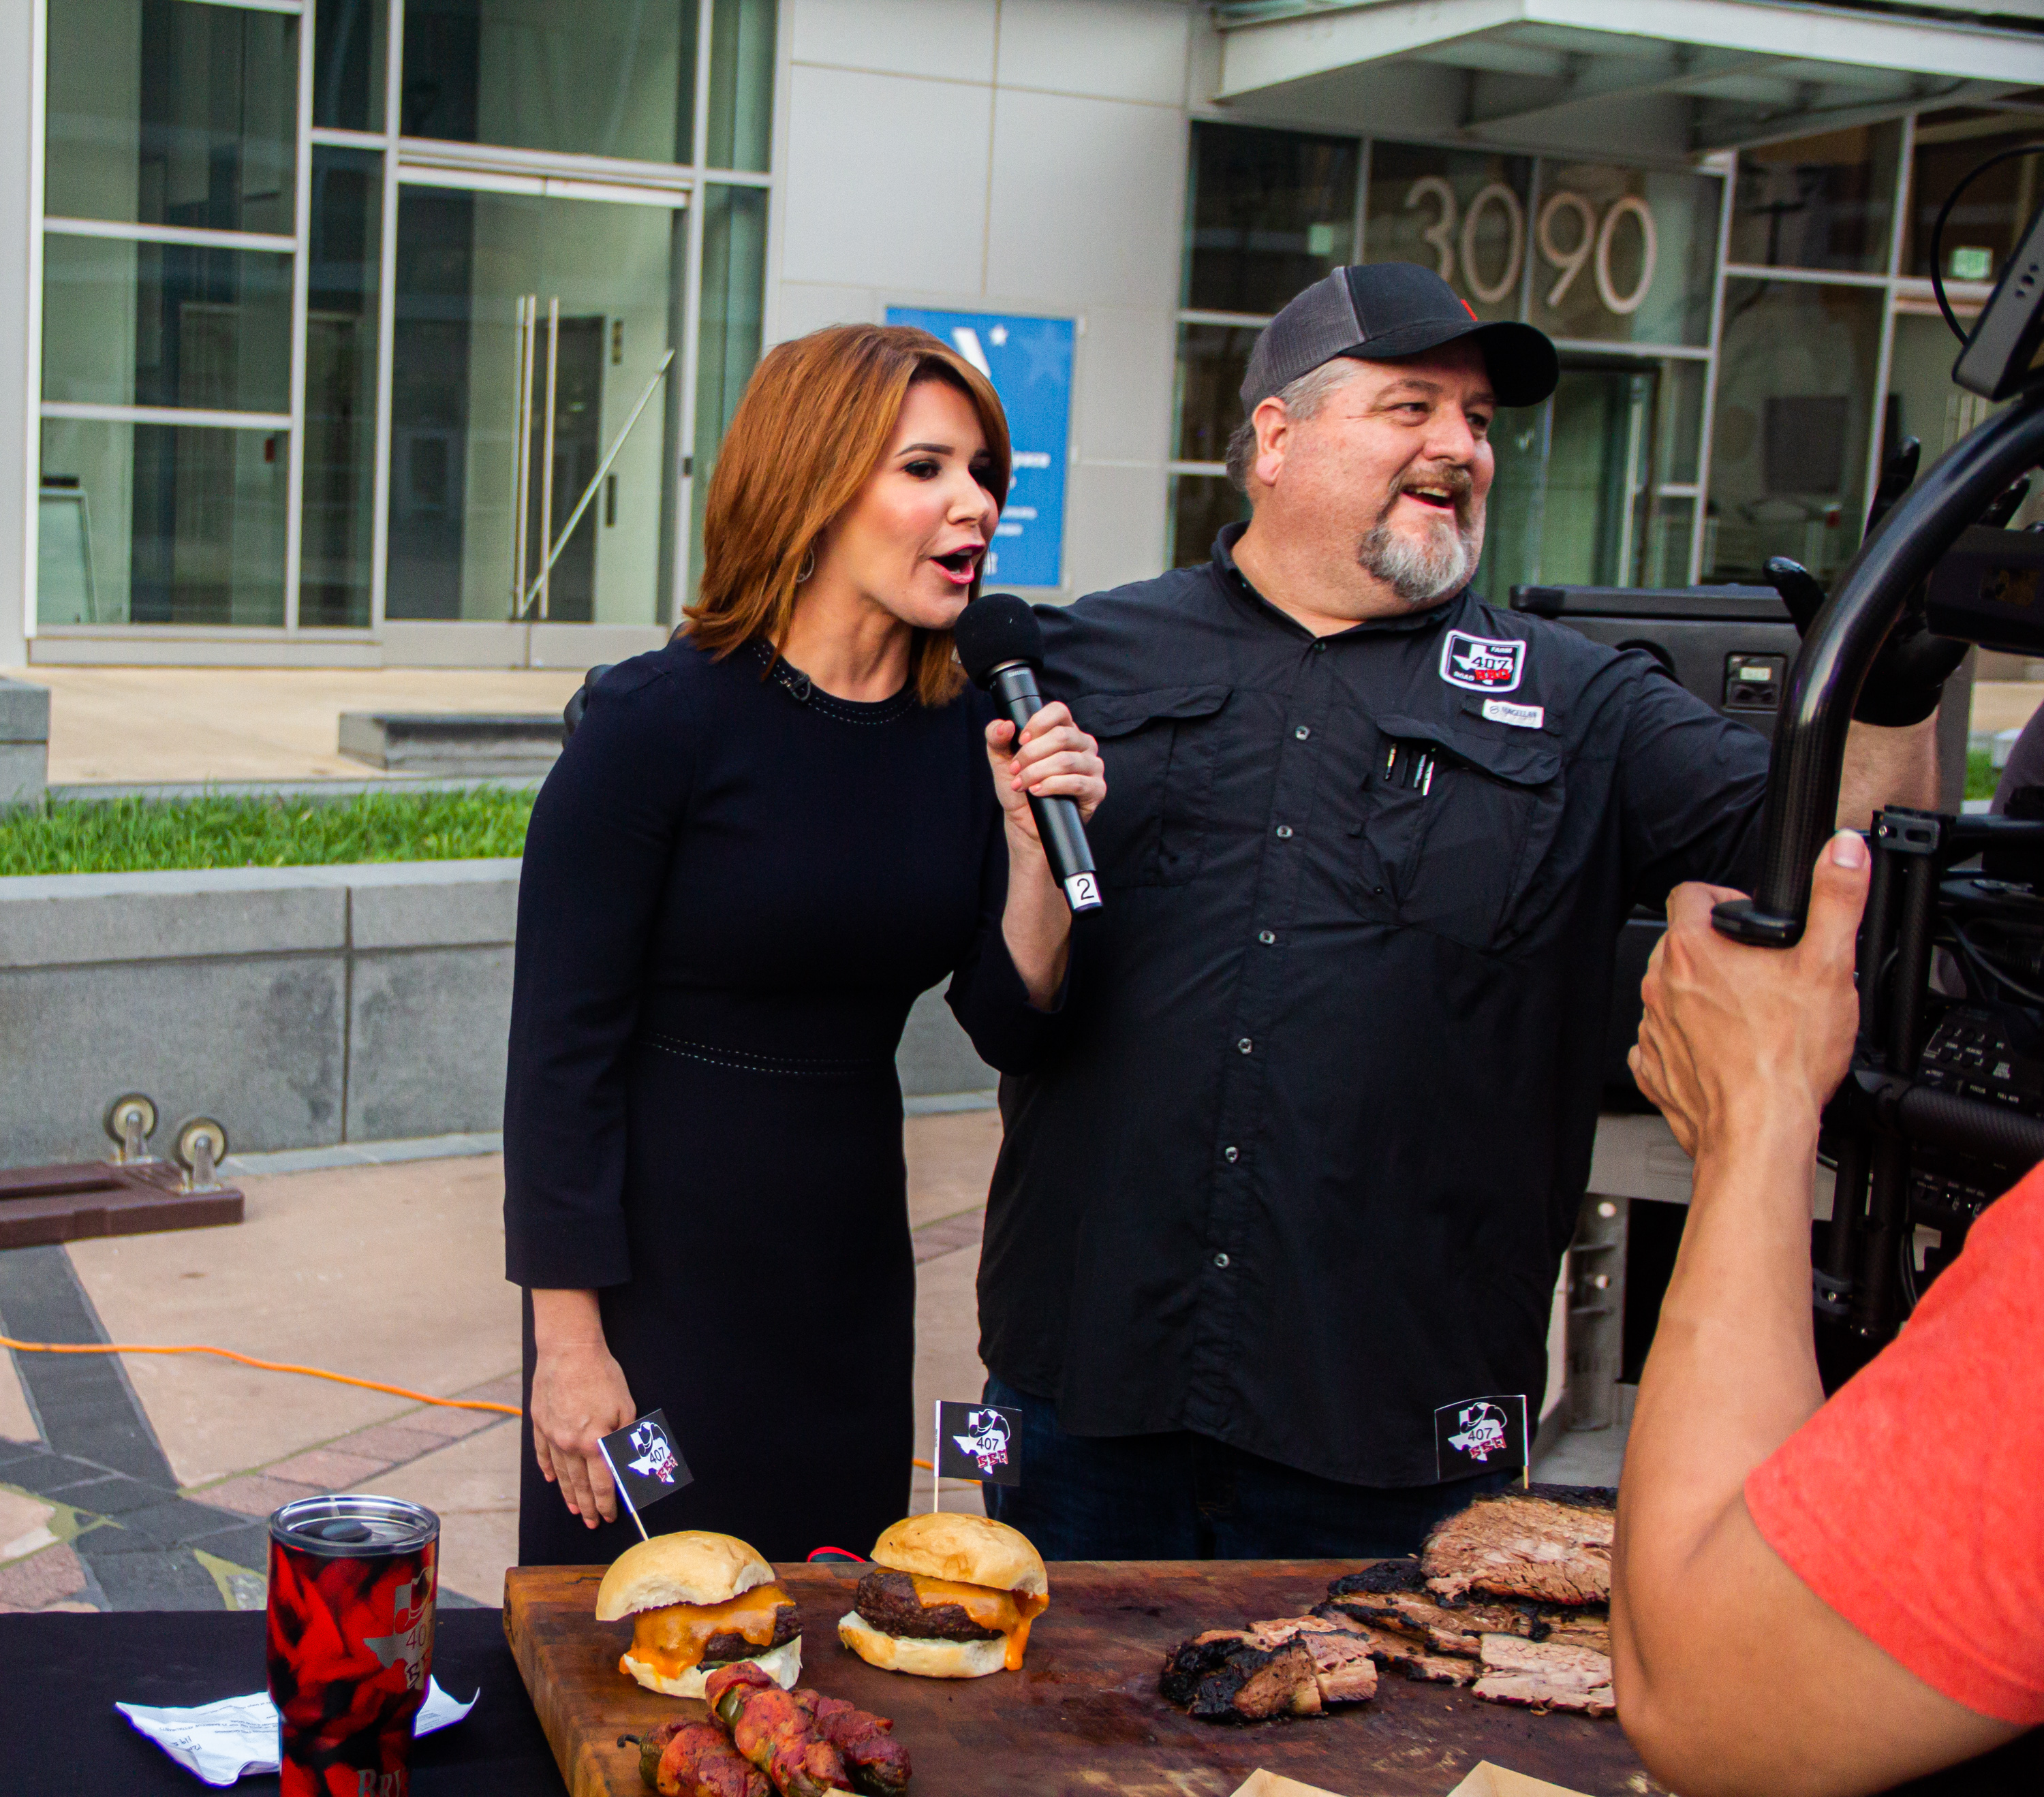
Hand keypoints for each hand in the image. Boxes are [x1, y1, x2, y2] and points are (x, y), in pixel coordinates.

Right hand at [528, 1316, 634, 1528]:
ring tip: (575, 1510)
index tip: (610, 1517)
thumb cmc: (601, 1375)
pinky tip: (551, 1479)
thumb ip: (625, 1440)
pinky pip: (543, 1453)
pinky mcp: (539, 1423)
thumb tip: (627, 1467)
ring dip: (568, 1494)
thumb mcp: (625, 1407)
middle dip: (588, 1506)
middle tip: (592, 1523)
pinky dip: (548, 1468)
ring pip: (561, 1474)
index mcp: (594, 1443)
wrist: (569, 1350)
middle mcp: (570, 1445)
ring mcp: (551, 1435)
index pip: (602, 1484)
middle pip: (579, 1484)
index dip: (607, 1503)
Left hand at [984, 701, 1104, 856]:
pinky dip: (1052, 786)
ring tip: (1023, 784)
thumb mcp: (1001, 761)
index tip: (1020, 741)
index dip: (1038, 723)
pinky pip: (1077, 782)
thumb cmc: (1019, 788)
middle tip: (1015, 769)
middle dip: (1032, 754)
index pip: (1059, 711)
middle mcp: (1083, 745)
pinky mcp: (1096, 789)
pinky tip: (1038, 791)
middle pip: (1062, 736)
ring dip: (1038, 772)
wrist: (1026, 823)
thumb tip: (1004, 725)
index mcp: (1065, 730)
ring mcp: (1092, 766)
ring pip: (1067, 760)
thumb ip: (996, 738)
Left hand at [1628, 833, 1869, 1159]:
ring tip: (1752, 1020)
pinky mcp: (1654, 1068)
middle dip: (1719, 953)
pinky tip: (1730, 1054)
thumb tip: (1844, 851)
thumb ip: (1836, 898)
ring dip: (1705, 1000)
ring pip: (1674, 995)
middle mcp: (1660, 984)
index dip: (1724, 899)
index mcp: (1692, 948)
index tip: (1750, 920)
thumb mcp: (1828, 964)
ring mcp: (1652, 1028)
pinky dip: (1694, 1044)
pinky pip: (1668, 1042)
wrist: (1760, 1132)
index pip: (1690, 893)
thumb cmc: (1788, 1058)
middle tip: (1763, 977)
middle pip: (1682, 945)